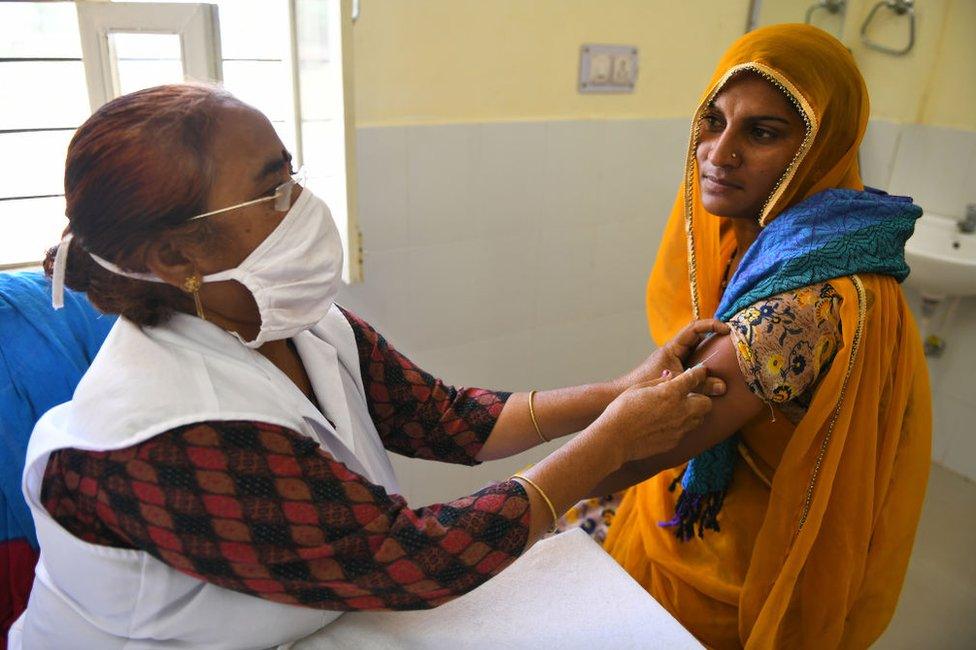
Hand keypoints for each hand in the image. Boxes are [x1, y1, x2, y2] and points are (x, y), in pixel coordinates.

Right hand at [591, 365, 713, 467]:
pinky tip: (666, 424)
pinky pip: (685, 431)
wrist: (615, 438)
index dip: (699, 373)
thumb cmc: (622, 410)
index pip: (694, 379)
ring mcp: (679, 428)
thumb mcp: (639, 388)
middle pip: (706, 403)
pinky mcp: (674, 441)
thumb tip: (671, 378)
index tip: (700, 371)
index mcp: (671, 393)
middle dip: (701, 397)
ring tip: (679, 410)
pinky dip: (681, 425)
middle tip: (688, 395)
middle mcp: (680, 411)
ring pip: (699, 419)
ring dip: (693, 412)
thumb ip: (659, 382)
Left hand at [614, 319, 729, 396]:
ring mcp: (676, 363)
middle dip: (716, 339)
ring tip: (731, 362)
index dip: (711, 325)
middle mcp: (675, 353)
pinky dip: (705, 372)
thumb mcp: (675, 383)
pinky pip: (695, 369)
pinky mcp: (676, 375)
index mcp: (673, 347)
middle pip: (699, 340)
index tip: (726, 330)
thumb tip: (723, 386)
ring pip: (698, 355)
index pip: (694, 328)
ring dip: (712, 357)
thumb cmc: (644, 384)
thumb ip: (698, 384)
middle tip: (735, 343)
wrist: (624, 394)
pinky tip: (716, 381)